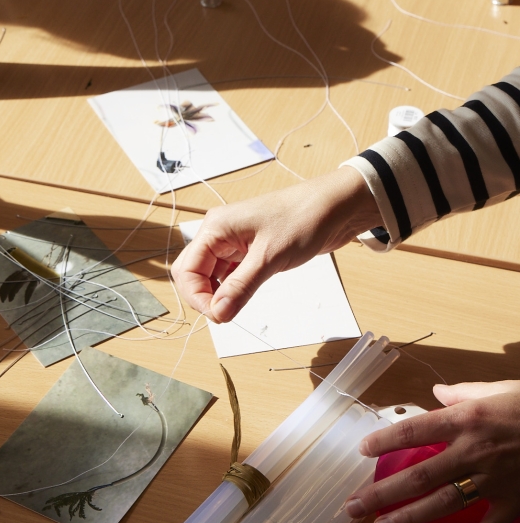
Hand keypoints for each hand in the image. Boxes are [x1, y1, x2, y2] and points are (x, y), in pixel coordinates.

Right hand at [171, 167, 380, 322]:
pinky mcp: (247, 249)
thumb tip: (219, 313)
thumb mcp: (270, 258)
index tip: (218, 316)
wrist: (335, 207)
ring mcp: (232, 241)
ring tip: (234, 308)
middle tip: (223, 315)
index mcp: (216, 228)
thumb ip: (241, 287)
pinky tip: (242, 297)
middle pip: (192, 272)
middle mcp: (219, 233)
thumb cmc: (303, 219)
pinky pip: (227, 273)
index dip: (197, 296)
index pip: (187, 269)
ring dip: (216, 294)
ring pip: (209, 275)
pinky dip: (230, 289)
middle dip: (202, 297)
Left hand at [345, 380, 519, 522]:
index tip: (361, 450)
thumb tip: (437, 391)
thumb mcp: (497, 390)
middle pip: (419, 475)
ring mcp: (494, 481)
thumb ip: (463, 393)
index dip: (385, 440)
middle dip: (382, 492)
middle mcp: (474, 452)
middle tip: (353, 505)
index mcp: (466, 420)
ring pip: (443, 503)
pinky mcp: (515, 503)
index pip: (415, 430)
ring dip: (409, 518)